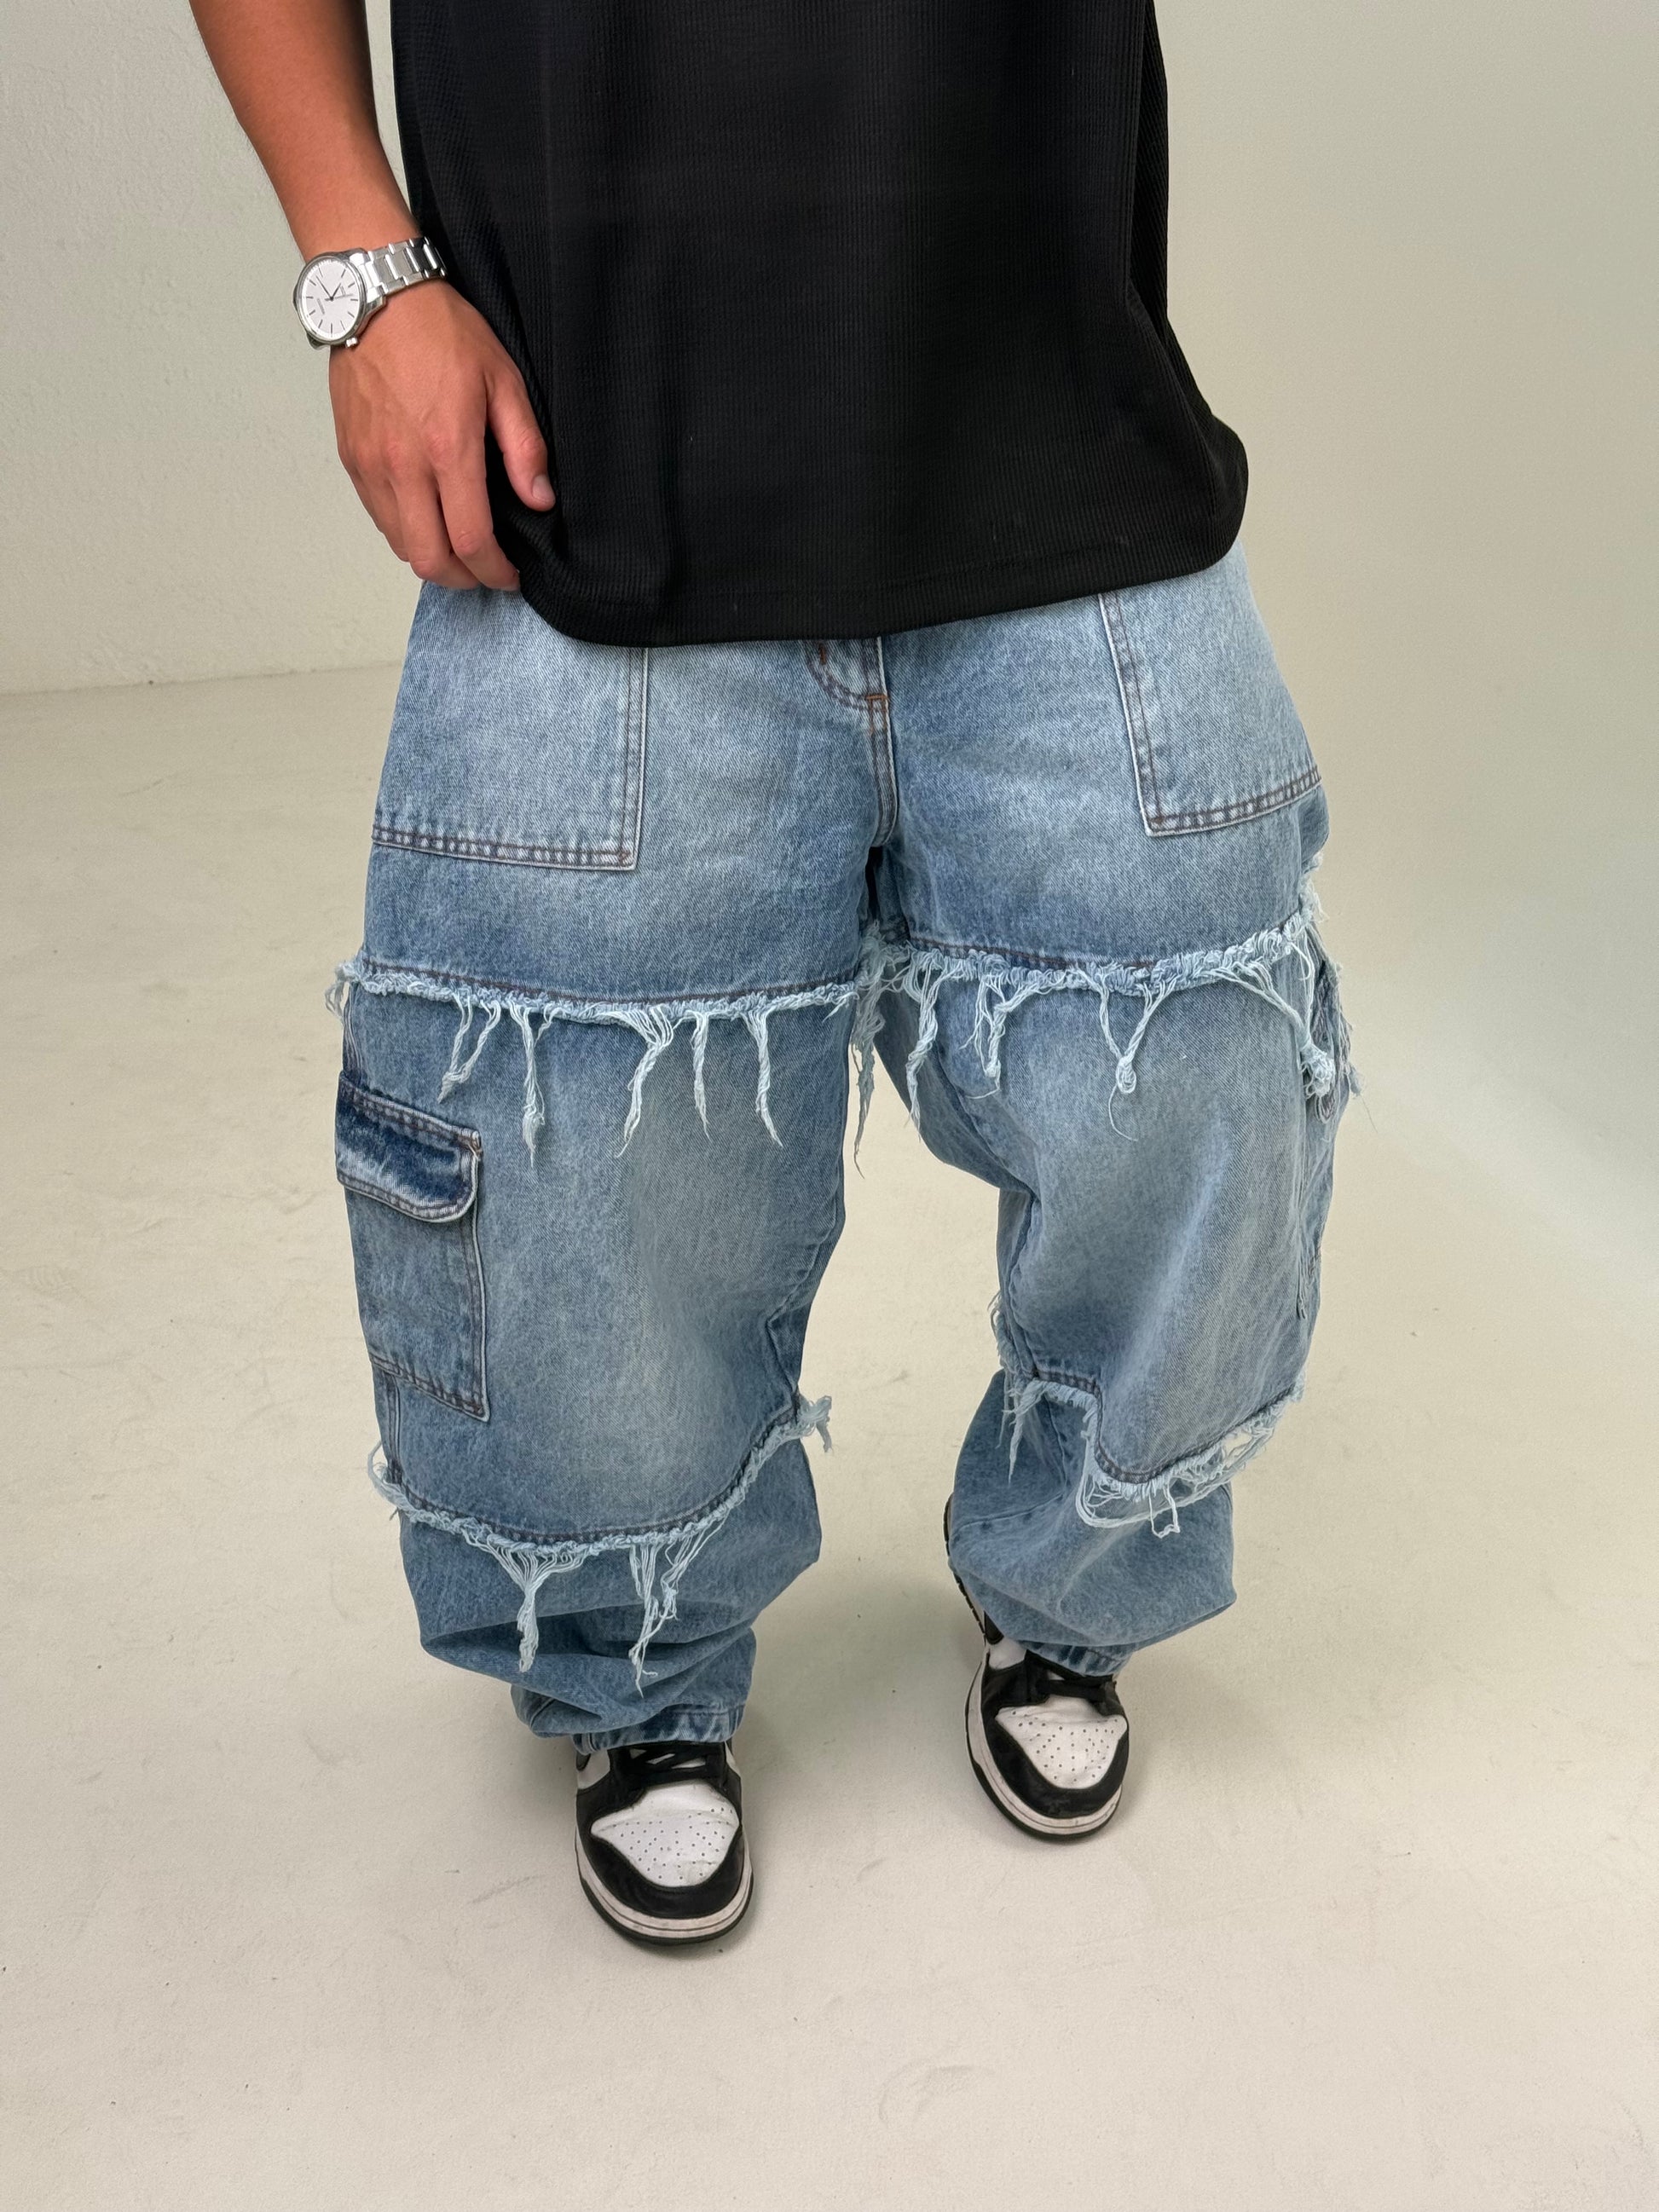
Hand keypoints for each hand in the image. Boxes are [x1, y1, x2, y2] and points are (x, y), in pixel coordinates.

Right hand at [328, 281, 554, 589]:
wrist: (376, 296)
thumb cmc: (441, 332)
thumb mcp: (503, 381)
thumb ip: (524, 448)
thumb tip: (539, 499)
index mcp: (447, 449)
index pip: (471, 540)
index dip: (494, 570)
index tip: (510, 574)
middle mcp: (403, 466)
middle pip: (430, 560)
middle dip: (463, 577)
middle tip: (484, 570)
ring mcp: (371, 465)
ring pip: (400, 544)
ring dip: (433, 558)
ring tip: (458, 546)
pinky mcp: (351, 458)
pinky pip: (378, 517)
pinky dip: (405, 531)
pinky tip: (427, 517)